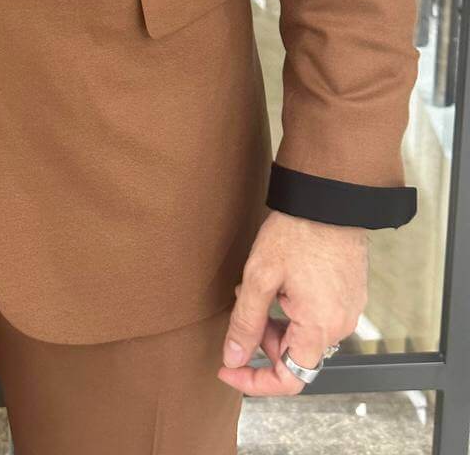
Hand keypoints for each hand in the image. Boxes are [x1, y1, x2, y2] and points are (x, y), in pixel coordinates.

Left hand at [217, 209, 367, 394]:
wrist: (329, 199)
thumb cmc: (297, 232)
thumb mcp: (260, 277)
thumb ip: (246, 322)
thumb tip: (233, 358)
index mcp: (320, 328)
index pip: (290, 379)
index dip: (254, 380)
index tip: (229, 369)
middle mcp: (340, 326)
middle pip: (295, 355)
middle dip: (263, 338)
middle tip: (242, 305)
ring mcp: (348, 309)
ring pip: (304, 334)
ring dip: (276, 321)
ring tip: (258, 286)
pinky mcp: (349, 294)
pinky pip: (317, 316)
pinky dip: (293, 308)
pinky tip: (279, 281)